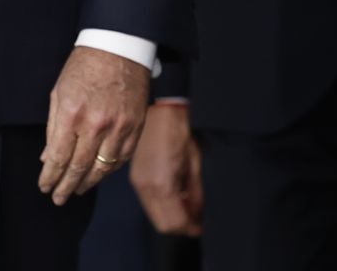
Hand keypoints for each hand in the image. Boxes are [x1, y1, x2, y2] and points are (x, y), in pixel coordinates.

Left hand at [40, 47, 150, 205]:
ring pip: (102, 167)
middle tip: (58, 198)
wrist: (120, 46)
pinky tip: (99, 173)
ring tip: (77, 189)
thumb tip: (47, 157)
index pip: (58, 157)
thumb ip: (53, 127)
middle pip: (79, 168)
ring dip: (88, 182)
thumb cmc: (85, 66)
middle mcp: (96, 124)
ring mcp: (119, 127)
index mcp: (72, 113)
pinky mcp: (135, 126)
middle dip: (66, 187)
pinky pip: (122, 157)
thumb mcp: (59, 92)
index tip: (44, 187)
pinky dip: (109, 169)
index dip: (50, 177)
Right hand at [130, 102, 202, 235]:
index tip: (201, 227)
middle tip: (196, 220)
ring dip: (171, 217)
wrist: (158, 109)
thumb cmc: (180, 131)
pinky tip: (175, 195)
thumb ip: (195, 192)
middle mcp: (146, 188)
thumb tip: (198, 213)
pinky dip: (163, 206)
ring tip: (187, 206)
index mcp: (162, 185)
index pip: (174, 222)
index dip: (190, 228)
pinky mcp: (135, 178)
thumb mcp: (195, 163)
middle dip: (180, 226)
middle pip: (162, 225)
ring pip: (155, 216)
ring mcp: (138, 184)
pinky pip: (149, 203)